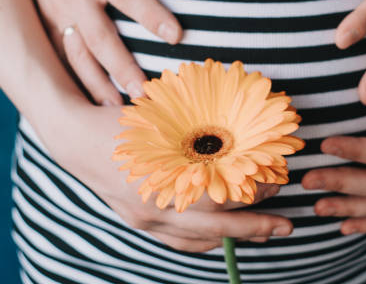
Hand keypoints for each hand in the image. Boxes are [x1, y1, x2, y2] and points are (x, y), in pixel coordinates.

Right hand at [13, 0, 190, 105]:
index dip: (150, 14)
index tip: (176, 36)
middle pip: (100, 37)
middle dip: (122, 67)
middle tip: (145, 93)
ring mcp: (56, 11)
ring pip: (78, 55)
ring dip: (97, 84)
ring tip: (118, 110)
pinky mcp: (47, 22)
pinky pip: (61, 56)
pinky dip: (77, 80)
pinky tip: (93, 102)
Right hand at [49, 103, 292, 251]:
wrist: (77, 138)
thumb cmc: (125, 122)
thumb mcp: (164, 120)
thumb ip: (198, 132)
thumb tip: (240, 133)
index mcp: (165, 179)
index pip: (220, 197)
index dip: (253, 193)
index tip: (277, 182)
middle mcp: (155, 206)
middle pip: (214, 228)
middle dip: (255, 227)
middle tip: (288, 225)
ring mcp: (145, 219)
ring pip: (197, 241)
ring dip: (234, 239)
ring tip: (264, 234)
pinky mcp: (138, 223)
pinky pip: (177, 242)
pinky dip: (204, 244)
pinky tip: (223, 240)